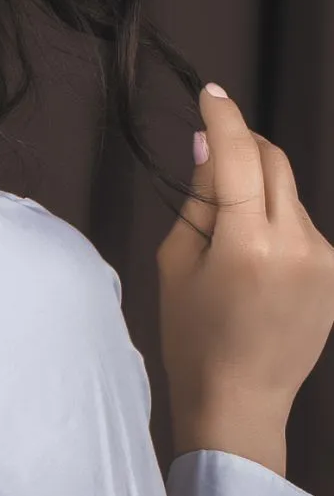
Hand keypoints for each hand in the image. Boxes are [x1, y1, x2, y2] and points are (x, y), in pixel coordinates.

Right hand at [157, 85, 333, 428]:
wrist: (242, 402)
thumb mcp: (177, 264)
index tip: (211, 93)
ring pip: (288, 195)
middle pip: (275, 163)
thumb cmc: (194, 338)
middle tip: (215, 153)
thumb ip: (199, 200)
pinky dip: (277, 224)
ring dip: (260, 192)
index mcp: (248, 244)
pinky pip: (303, 225)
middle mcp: (298, 243)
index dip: (225, 117)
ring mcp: (325, 259)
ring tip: (232, 237)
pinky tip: (258, 264)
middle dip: (245, 146)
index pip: (240, 156)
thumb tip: (209, 146)